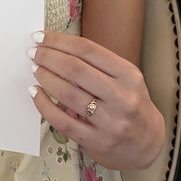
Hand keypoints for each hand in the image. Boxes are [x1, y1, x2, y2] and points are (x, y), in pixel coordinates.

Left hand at [28, 31, 164, 170]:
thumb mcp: (125, 79)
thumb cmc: (130, 103)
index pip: (87, 50)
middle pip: (75, 69)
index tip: (41, 37)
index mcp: (129, 75)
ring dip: (45, 77)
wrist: (146, 143)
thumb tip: (57, 48)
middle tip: (34, 53)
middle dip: (48, 57)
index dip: (59, 41)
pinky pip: (62, 120)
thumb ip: (98, 65)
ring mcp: (109, 121)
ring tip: (35, 69)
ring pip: (67, 93)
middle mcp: (121, 97)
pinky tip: (36, 93)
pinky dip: (44, 104)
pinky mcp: (96, 141)